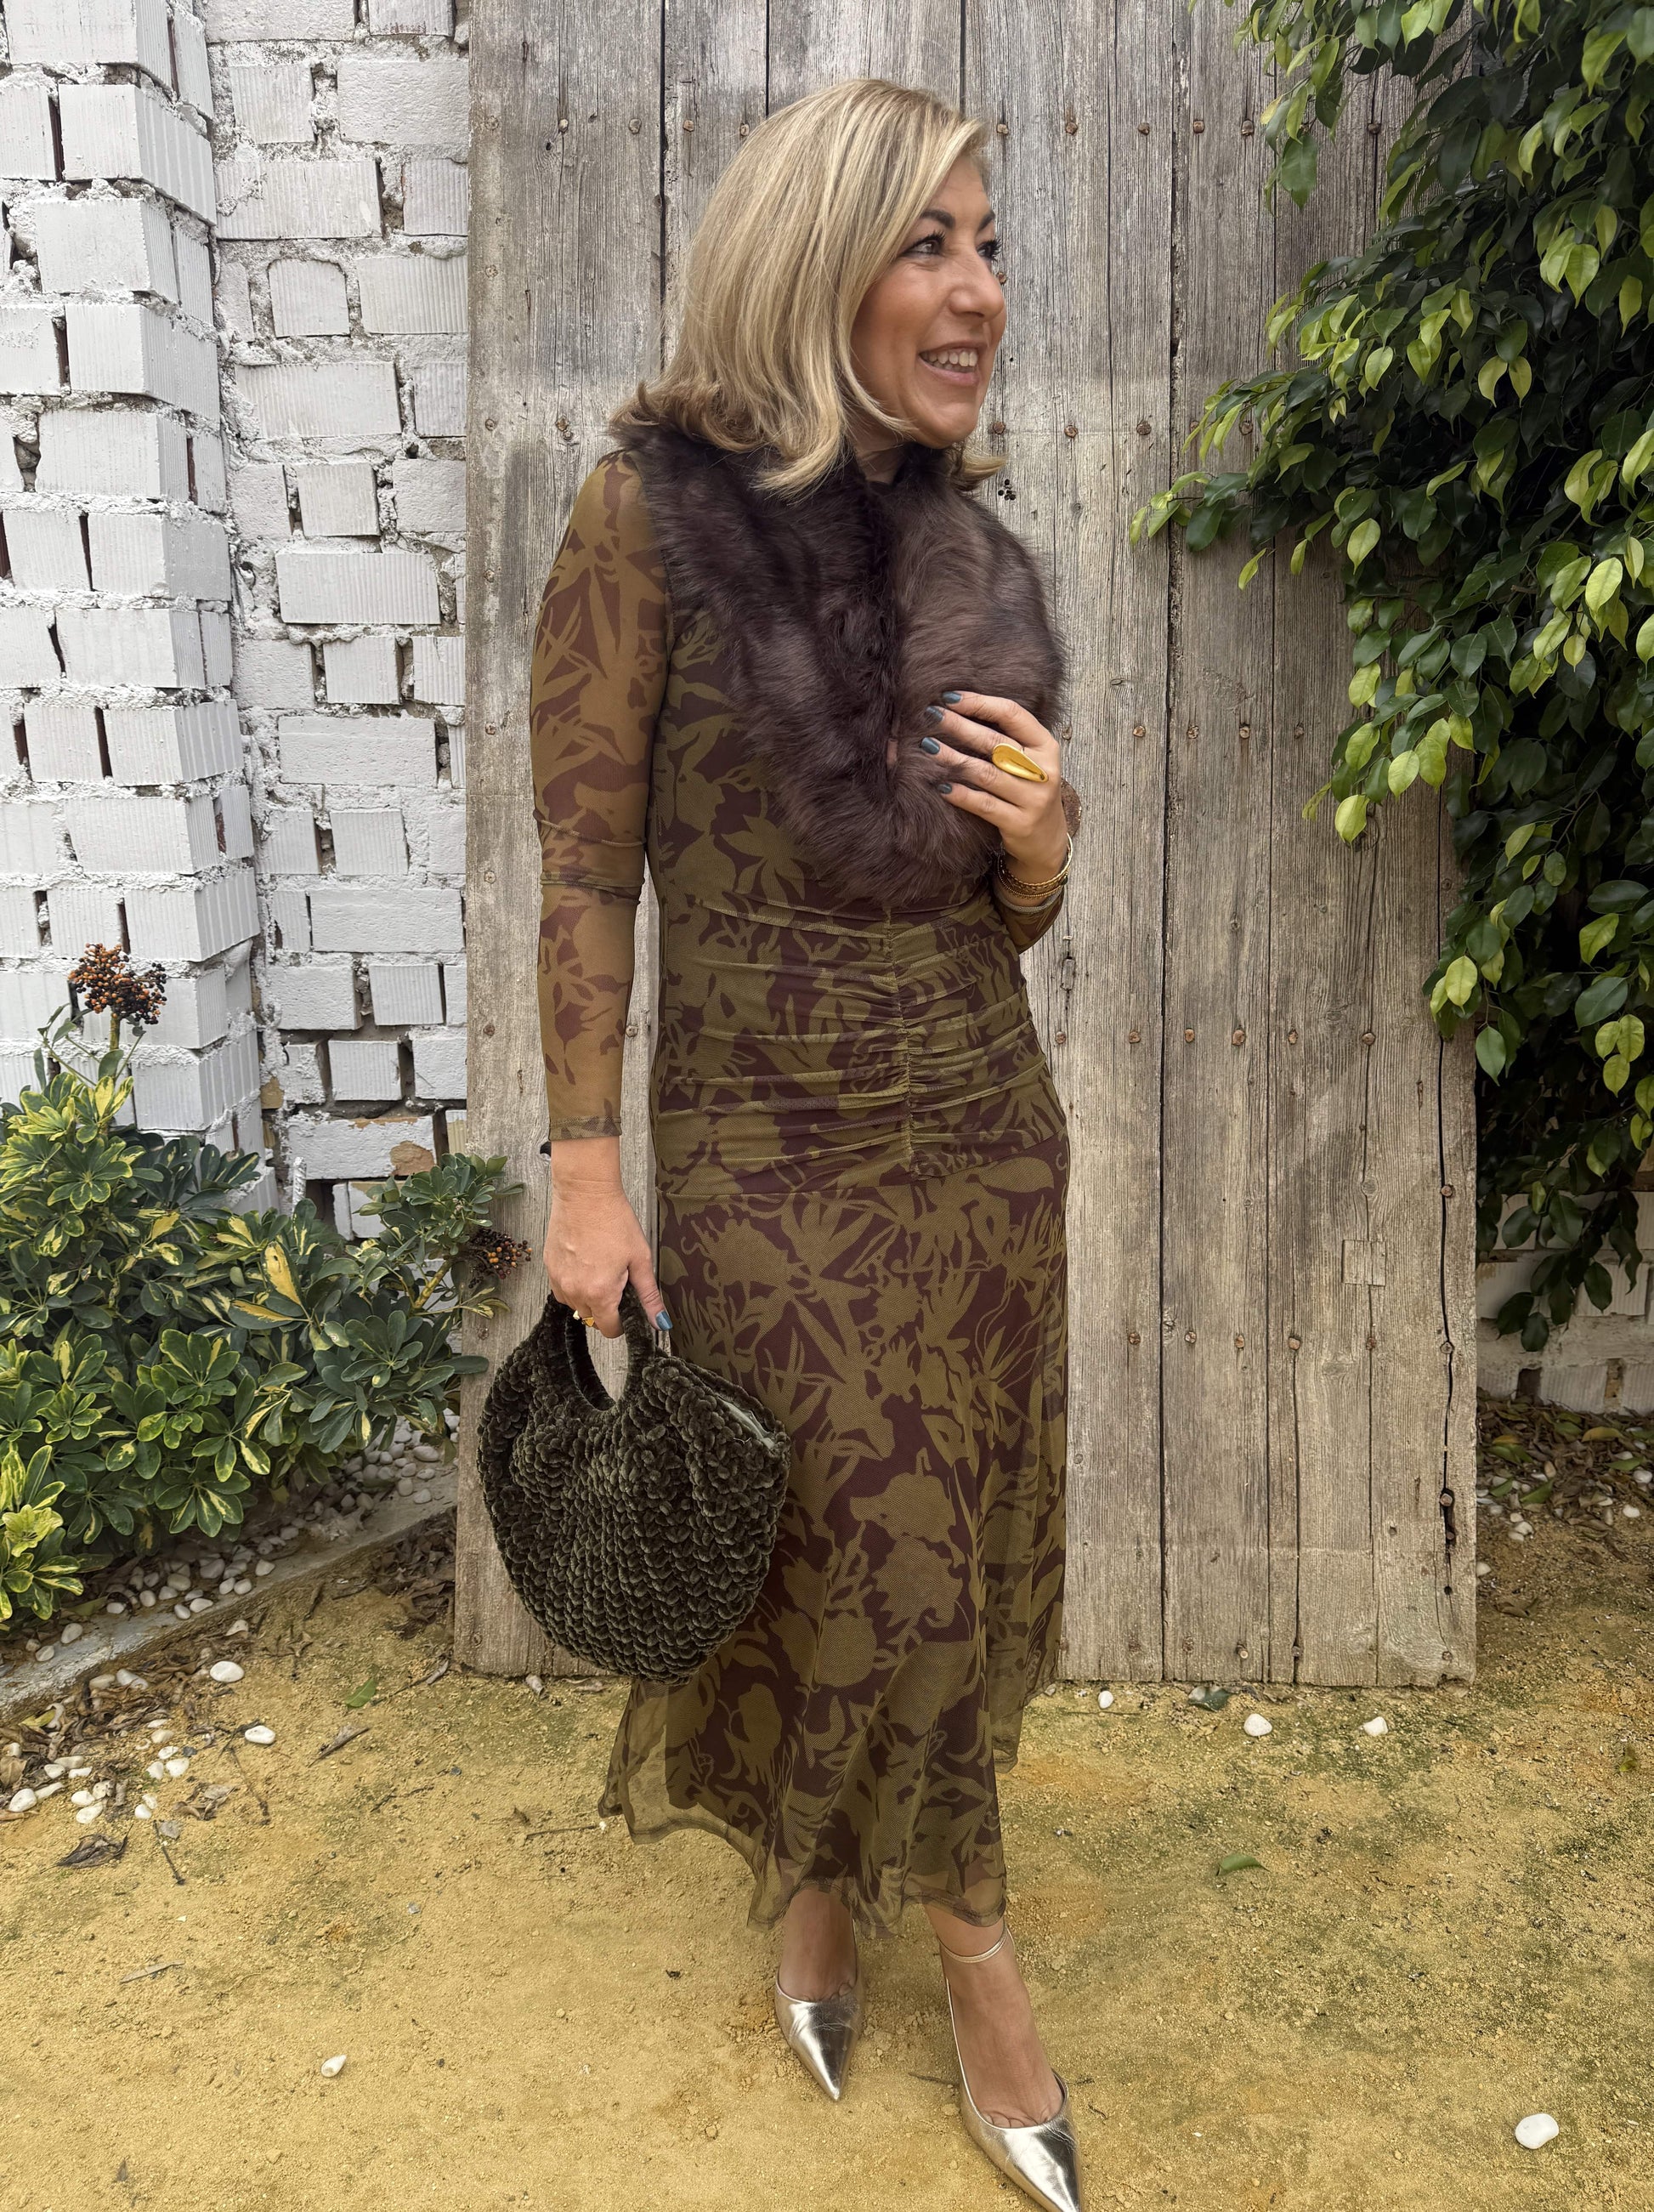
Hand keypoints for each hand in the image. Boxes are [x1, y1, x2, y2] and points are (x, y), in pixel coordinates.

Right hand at [543, 1137, 668, 1339]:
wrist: (585, 1194)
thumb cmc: (614, 1221)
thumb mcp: (639, 1259)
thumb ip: (648, 1295)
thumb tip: (660, 1322)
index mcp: (600, 1293)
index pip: (609, 1329)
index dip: (621, 1322)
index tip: (626, 1307)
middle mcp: (575, 1291)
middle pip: (591, 1318)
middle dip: (605, 1306)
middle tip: (615, 1279)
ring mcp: (558, 1280)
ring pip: (575, 1305)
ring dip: (587, 1296)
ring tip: (599, 1269)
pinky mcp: (549, 1268)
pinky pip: (561, 1290)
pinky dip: (573, 1285)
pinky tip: (584, 1264)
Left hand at [918, 691, 1067, 879]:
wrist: (1047, 839)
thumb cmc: (1030, 791)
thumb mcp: (1031, 761)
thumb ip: (1008, 739)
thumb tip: (959, 711)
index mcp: (1047, 746)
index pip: (1013, 715)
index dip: (980, 703)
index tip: (950, 697)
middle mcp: (1043, 771)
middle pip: (996, 742)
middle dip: (960, 726)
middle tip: (931, 715)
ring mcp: (1033, 799)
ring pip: (986, 774)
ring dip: (953, 758)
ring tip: (928, 746)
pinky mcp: (1019, 823)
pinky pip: (983, 804)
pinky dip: (960, 794)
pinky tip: (940, 785)